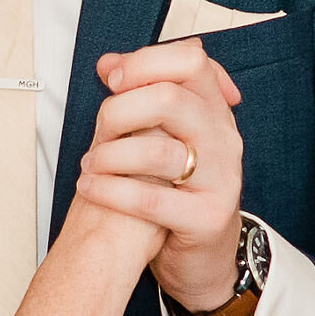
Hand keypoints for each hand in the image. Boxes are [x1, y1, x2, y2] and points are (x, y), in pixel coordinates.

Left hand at [75, 39, 243, 307]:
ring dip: (109, 154)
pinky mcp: (206, 219)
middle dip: (119, 109)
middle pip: (171, 98)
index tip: (112, 78)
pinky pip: (150, 199)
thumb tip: (108, 63)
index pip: (191, 60)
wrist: (205, 254)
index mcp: (215, 110)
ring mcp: (220, 180)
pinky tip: (90, 186)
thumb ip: (141, 95)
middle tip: (99, 127)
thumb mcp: (166, 134)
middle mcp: (224, 140)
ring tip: (90, 163)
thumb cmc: (179, 188)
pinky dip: (110, 191)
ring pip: (158, 151)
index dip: (145, 61)